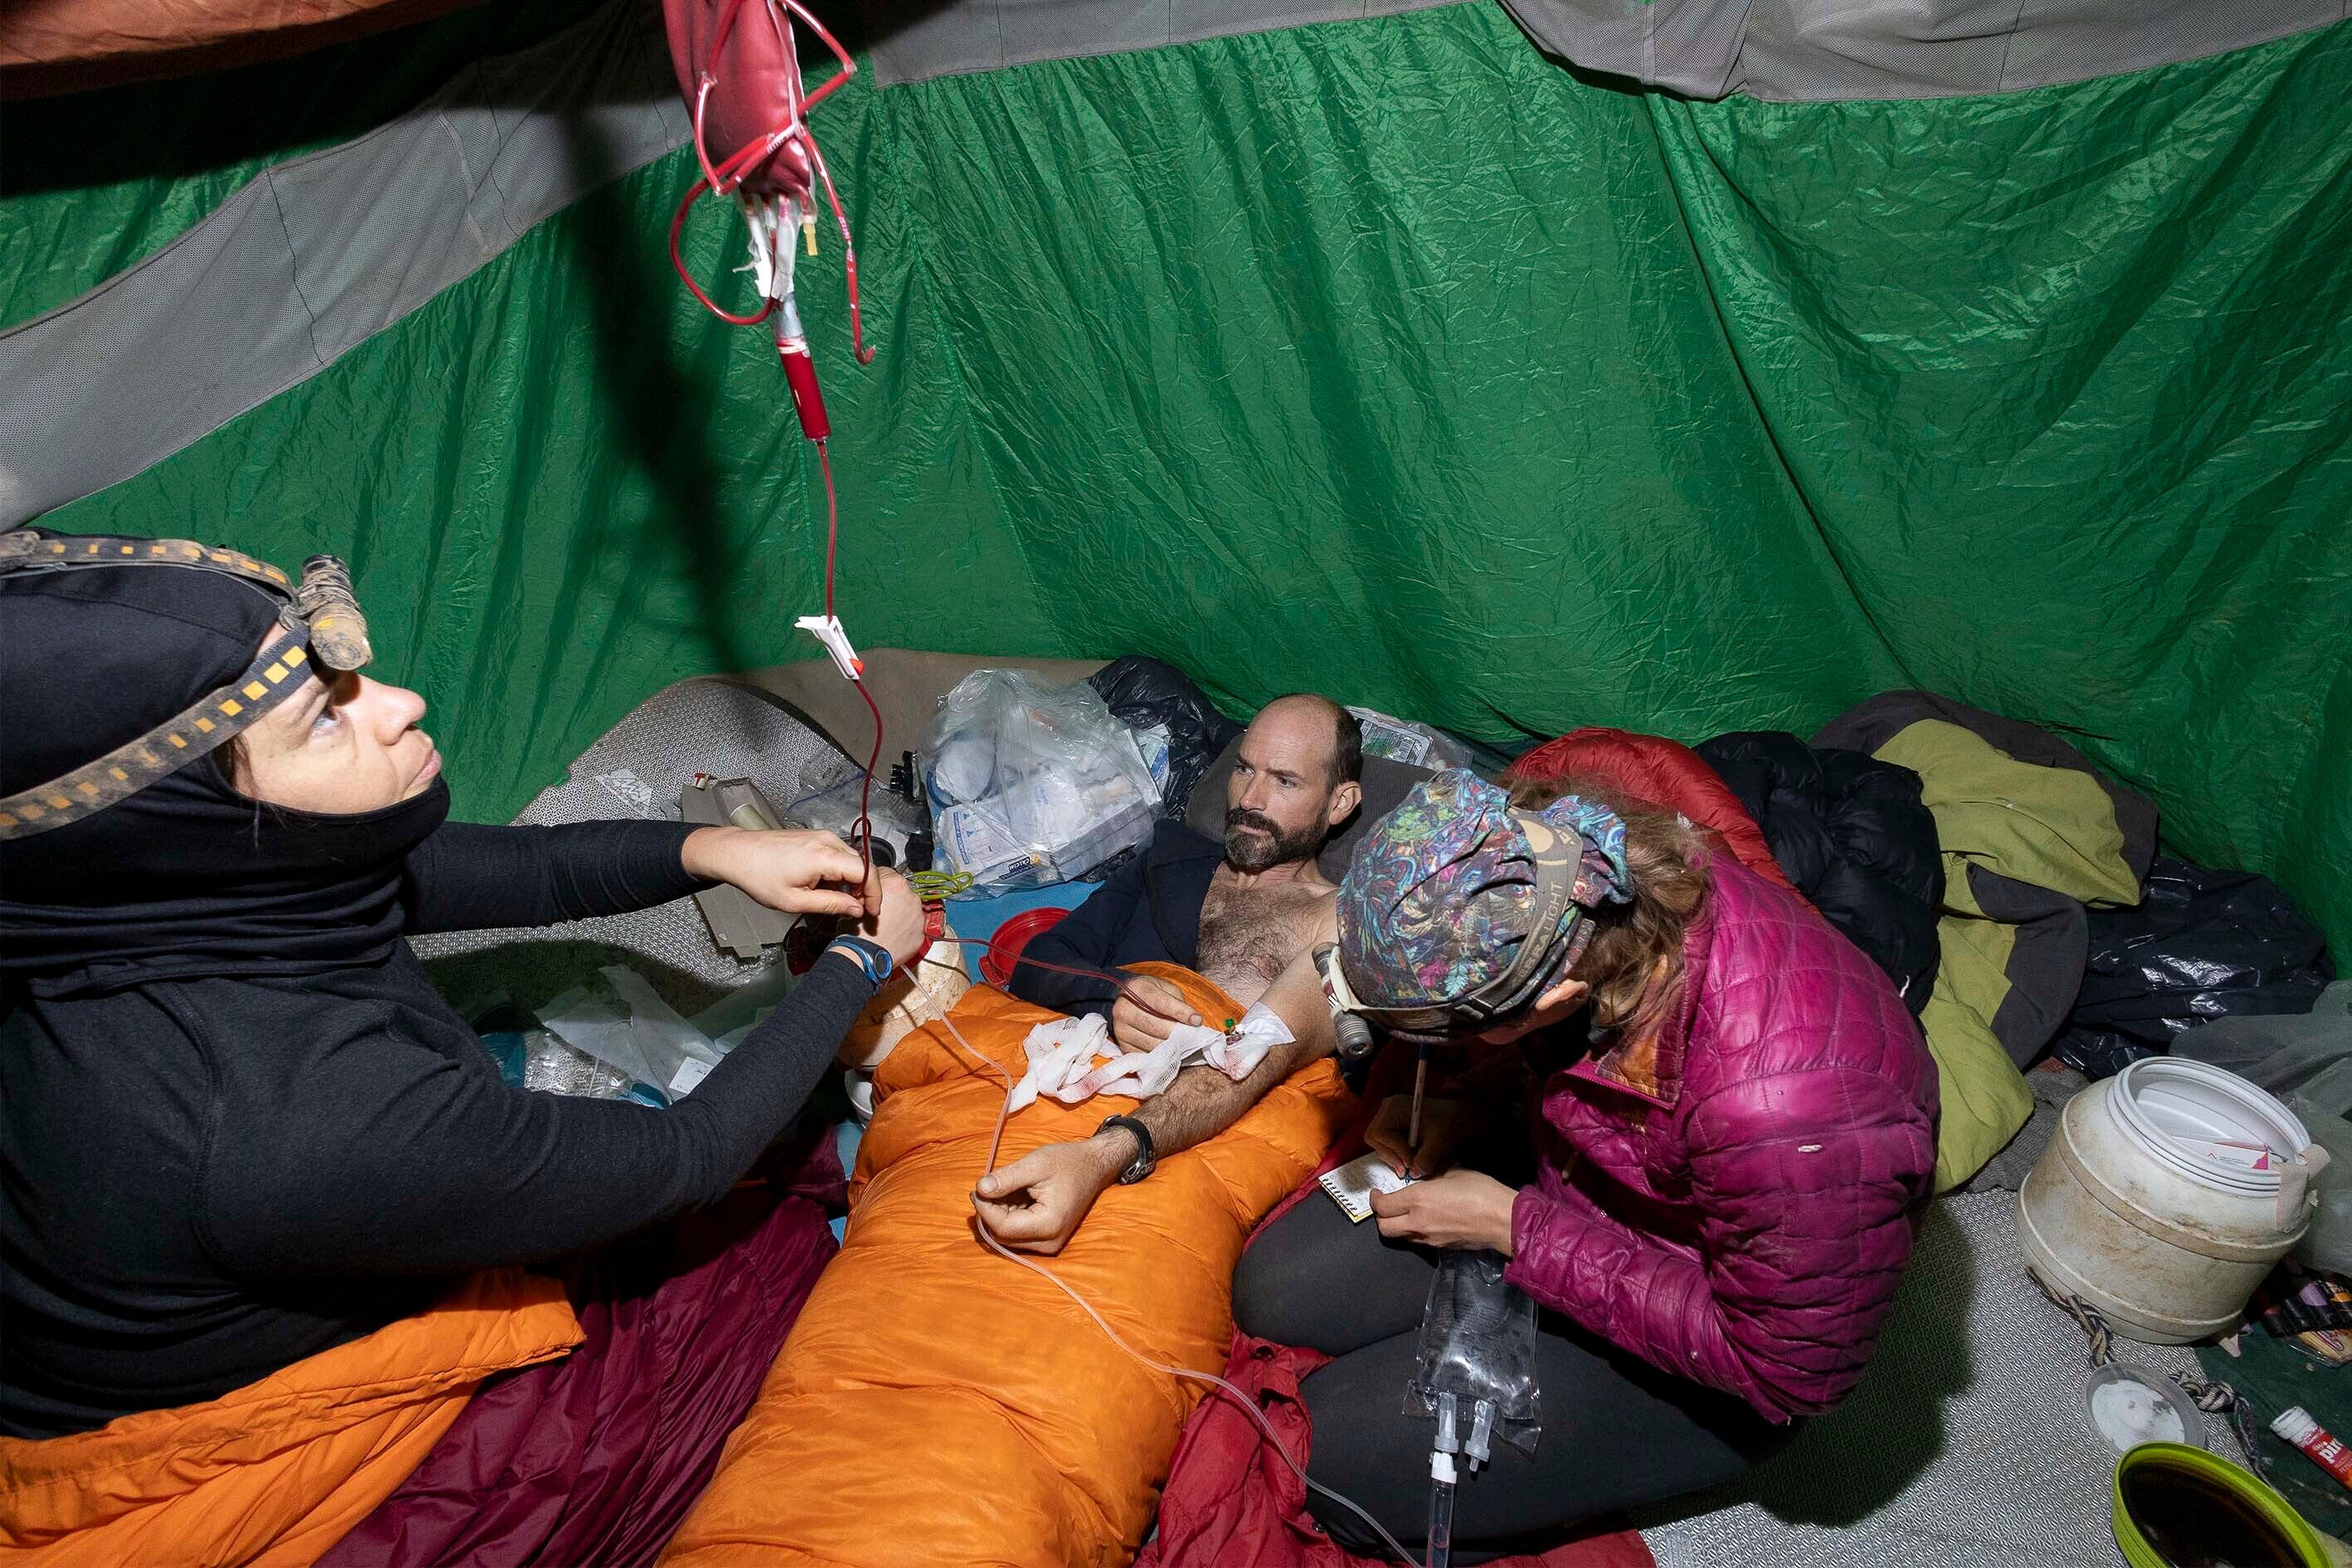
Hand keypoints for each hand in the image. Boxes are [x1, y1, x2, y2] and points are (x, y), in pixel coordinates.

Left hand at [682, 826, 872, 919]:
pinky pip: (839, 854)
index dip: (875, 894)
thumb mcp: (795, 901)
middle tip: (859, 911)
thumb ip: (830, 904)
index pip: (867, 872)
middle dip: (866, 889)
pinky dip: (840, 872)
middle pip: (863, 865)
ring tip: (841, 902)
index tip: (873, 912)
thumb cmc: (760, 877)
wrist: (738, 853)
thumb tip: (857, 909)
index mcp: (825, 856)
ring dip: (853, 882)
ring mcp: (822, 836)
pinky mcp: (816, 837)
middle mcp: (828, 840)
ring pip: (852, 860)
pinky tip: (828, 888)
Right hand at [857, 868, 927, 967]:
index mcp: (896, 883)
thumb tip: (869, 886)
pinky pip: (913, 926)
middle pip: (901, 891)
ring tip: (885, 925)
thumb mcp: (855, 898)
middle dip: (892, 898)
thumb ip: (868, 887)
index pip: (887, 873)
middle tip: (878, 911)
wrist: (864, 956)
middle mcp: (912, 897)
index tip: (873, 892)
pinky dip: (905, 929)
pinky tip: (892, 935)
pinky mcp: (921, 934)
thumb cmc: (857, 930)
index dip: (877, 883)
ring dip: (900, 913)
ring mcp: (918, 916)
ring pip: (909, 909)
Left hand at [971, 1135, 1126, 1254]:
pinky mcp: (1046, 1241)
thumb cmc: (1068, 1162)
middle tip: (991, 1185)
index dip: (985, 1208)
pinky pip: (1017, 1234)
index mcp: (1049, 1224)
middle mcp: (1049, 1242)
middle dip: (991, 1211)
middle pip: (1002, 1235)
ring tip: (1010, 1188)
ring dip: (1000, 1214)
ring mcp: (1049, 1244)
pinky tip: (1018, 1196)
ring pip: (1007, 1237)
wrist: (1095, 1167)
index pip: (1002, 1227)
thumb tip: (979, 1188)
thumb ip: (1007, 1178)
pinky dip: (1010, 1216)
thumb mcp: (1036, 1164)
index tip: (978, 1187)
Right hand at [1110, 975, 1200, 1053]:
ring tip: (1181, 1043)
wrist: (1125, 1001)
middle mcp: (1124, 1009)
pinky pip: (1146, 1055)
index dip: (1181, 1013)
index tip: (1197, 1021)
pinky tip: (1167, 1049)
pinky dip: (1160, 1055)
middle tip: (1191, 1035)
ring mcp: (1121, 1030)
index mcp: (1137, 989)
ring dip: (1170, 1046)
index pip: (1162, 1003)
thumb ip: (1179, 1002)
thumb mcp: (1166, 988)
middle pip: (1156, 1026)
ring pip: (1152, 1044)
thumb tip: (1194, 1022)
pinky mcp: (1122, 1046)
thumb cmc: (1152, 994)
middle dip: (1177, 1033)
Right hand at [1366, 1095, 1471, 1178]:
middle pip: (1375, 1139)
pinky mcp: (1392, 1128)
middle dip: (1391, 1156)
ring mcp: (1388, 1119)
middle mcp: (1388, 1110)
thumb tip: (1414, 1173)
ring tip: (1412, 1164)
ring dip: (1394, 1158)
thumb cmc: (1449, 1122)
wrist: (1457, 1118)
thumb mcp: (1439, 1142)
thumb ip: (1426, 1159)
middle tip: (1408, 1169)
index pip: (1381, 1133)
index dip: (1394, 1150)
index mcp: (1395, 1106)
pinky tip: (1411, 1159)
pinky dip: (1396, 1156)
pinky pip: (1385, 1146)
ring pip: (1379, 1145)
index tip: (1410, 1162)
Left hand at [1369, 1169, 1518, 1254]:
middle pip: (1384, 1228)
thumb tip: (1426, 1170)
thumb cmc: (1481, 1192)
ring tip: (1407, 1212)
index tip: (1378, 1192)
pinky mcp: (1440, 1248)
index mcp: (1418, 1200)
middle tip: (1387, 1205)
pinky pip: (1419, 1240)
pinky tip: (1427, 1220)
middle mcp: (1418, 1223)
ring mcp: (1429, 1239)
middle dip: (1381, 1217)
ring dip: (1398, 1225)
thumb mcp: (1455, 1172)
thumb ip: (1434, 1172)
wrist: (1503, 1221)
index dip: (1376, 1199)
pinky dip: (1415, 1231)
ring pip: (1401, 1237)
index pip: (1383, 1206)